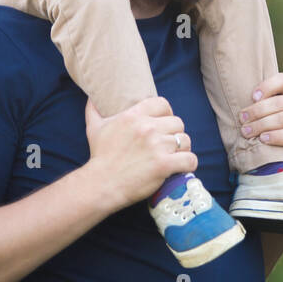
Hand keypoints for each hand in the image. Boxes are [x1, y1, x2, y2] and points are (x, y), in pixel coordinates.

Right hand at [82, 96, 197, 210]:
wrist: (100, 184)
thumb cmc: (99, 157)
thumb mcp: (94, 128)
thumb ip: (94, 110)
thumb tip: (92, 97)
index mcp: (133, 116)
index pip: (162, 103)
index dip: (167, 112)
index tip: (164, 123)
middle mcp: (147, 128)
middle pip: (177, 122)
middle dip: (174, 133)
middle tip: (168, 144)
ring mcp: (157, 146)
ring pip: (185, 140)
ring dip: (183, 148)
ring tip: (175, 156)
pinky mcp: (164, 165)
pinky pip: (190, 159)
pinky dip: (189, 163)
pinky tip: (181, 167)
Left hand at [241, 72, 282, 165]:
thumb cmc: (270, 129)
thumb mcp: (266, 112)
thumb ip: (259, 102)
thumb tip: (238, 95)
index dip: (268, 86)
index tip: (252, 97)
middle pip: (281, 102)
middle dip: (258, 111)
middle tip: (243, 120)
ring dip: (262, 125)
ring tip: (248, 132)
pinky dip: (277, 136)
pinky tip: (264, 139)